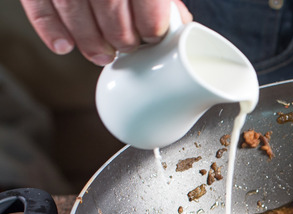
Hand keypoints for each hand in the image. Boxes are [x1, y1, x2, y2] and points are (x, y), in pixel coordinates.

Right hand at [20, 0, 192, 65]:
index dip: (152, 26)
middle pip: (111, 9)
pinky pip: (39, 6)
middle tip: (128, 46)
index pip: (147, 2)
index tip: (152, 36)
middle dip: (122, 37)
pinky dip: (51, 29)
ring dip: (90, 41)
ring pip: (74, 10)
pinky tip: (65, 45)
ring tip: (102, 54)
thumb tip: (178, 24)